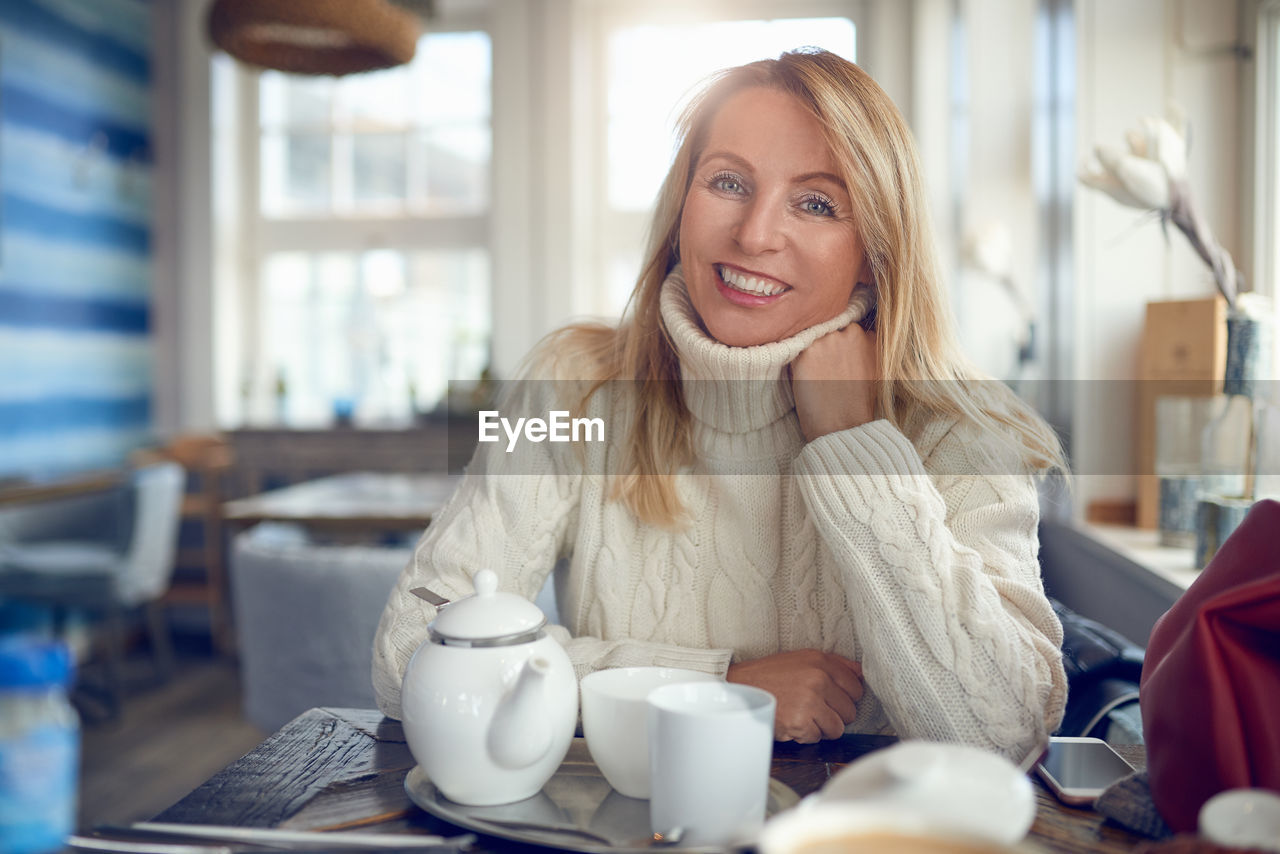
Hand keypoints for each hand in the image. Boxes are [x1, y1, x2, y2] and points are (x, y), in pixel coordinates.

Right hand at [726, 650, 863, 742]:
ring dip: (821, 727)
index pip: (856, 687)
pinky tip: (792, 722)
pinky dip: (805, 735)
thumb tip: (861, 673)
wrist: (740, 689)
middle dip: (834, 714)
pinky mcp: (800, 722)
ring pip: (837, 728)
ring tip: (803, 716)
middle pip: (850, 711)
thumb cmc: (771, 675)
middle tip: (814, 709)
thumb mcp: (802, 659)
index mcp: (821, 661)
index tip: (832, 699)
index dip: (845, 697)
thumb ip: (834, 664)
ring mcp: (810, 701)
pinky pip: (817, 738)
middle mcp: (818, 679)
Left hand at [790, 324, 878, 440]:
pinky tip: (805, 379)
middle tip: (827, 372)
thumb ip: (865, 351)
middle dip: (828, 347)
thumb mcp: (875, 372)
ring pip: (814, 338)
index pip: (851, 330)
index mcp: (871, 338)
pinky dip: (797, 363)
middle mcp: (852, 333)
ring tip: (817, 378)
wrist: (844, 429)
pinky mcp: (807, 352)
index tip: (840, 362)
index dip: (843, 347)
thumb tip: (853, 341)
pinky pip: (796, 349)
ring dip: (813, 353)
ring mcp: (829, 340)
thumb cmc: (860, 407)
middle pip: (832, 330)